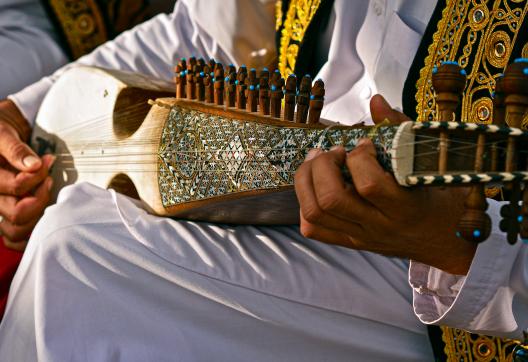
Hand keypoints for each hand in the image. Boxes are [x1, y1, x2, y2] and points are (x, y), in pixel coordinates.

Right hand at [0, 99, 53, 250]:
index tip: (46, 160)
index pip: (15, 188)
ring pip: (16, 229)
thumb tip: (33, 165)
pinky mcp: (9, 211)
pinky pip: (15, 237)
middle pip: (16, 214)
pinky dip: (31, 230)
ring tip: (45, 189)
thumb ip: (15, 148)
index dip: (35, 176)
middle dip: (40, 195)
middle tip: (48, 177)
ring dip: (38, 211)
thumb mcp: (3, 131)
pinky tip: (42, 213)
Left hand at [294, 95, 476, 274]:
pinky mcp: (348, 242)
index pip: (369, 185)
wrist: (441, 237)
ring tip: (317, 162)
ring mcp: (360, 236)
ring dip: (307, 180)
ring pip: (315, 213)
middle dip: (322, 167)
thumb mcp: (427, 162)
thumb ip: (401, 129)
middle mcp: (379, 225)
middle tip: (333, 152)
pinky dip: (306, 203)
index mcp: (404, 207)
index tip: (365, 144)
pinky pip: (313, 229)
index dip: (359, 157)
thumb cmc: (436, 195)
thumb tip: (376, 101)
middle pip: (331, 199)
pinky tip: (315, 186)